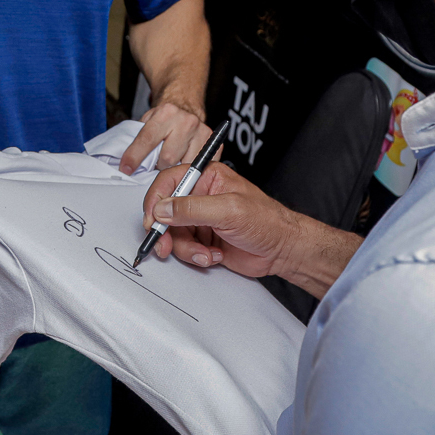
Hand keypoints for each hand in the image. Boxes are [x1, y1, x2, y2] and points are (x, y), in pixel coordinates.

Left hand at [119, 102, 210, 174]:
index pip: (148, 139)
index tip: (127, 169)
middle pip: (168, 158)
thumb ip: (138, 138)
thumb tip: (126, 164)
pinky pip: (200, 167)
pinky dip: (191, 169)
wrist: (184, 103)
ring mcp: (202, 132)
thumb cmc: (164, 116)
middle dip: (158, 165)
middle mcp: (186, 121)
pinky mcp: (213, 143)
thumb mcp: (147, 120)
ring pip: (183, 165)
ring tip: (171, 162)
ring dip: (175, 168)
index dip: (135, 157)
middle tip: (156, 163)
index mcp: (166, 113)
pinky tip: (185, 164)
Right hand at [141, 161, 301, 277]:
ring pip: (174, 234)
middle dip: (166, 232)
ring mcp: (202, 219)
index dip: (156, 201)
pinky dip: (195, 256)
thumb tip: (163, 208)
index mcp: (208, 177)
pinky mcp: (204, 239)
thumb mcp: (229, 210)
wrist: (282, 250)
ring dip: (186, 248)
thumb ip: (192, 209)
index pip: (170, 182)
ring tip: (205, 253)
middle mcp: (202, 196)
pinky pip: (185, 248)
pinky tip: (213, 255)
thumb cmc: (267, 222)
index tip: (152, 220)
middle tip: (165, 247)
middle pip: (166, 211)